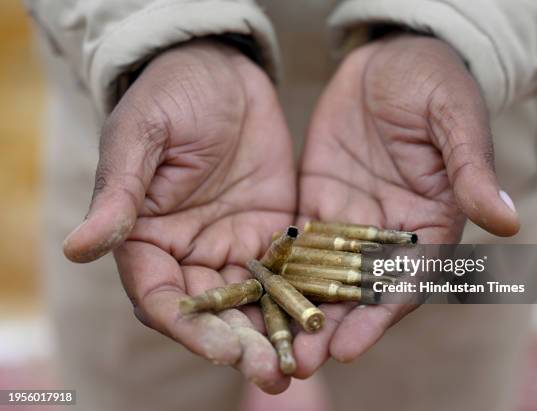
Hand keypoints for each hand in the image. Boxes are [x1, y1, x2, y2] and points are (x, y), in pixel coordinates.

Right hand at [63, 40, 294, 392]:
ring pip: (253, 304)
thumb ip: (119, 194)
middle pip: (213, 313)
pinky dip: (303, 299)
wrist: (220, 72)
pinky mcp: (272, 235)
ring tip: (302, 364)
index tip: (222, 348)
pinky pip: (289, 273)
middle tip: (272, 372)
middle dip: (240, 345)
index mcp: (147, 240)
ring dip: (276, 336)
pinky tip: (326, 320)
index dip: (189, 326)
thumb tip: (77, 249)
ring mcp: (234, 248)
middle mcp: (190, 254)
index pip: (163, 298)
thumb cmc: (170, 96)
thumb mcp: (141, 136)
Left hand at [294, 34, 518, 375]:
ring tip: (271, 341)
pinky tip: (255, 288)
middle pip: (359, 290)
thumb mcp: (456, 121)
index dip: (380, 315)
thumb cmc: (436, 86)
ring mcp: (351, 221)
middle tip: (299, 363)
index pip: (406, 281)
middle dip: (331, 326)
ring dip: (299, 307)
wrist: (395, 59)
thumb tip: (507, 220)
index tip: (352, 347)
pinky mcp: (318, 201)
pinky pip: (296, 240)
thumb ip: (471, 171)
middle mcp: (390, 234)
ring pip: (323, 273)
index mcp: (431, 225)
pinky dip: (280, 266)